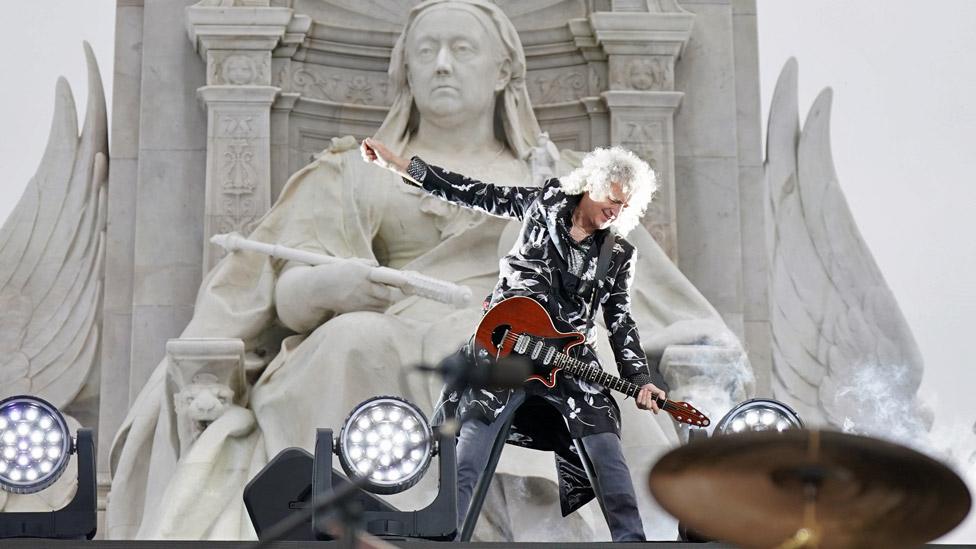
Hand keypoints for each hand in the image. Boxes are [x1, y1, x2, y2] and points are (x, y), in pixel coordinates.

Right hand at [275, 259, 395, 331]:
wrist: (319, 289)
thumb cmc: (337, 273)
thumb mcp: (352, 263)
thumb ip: (369, 265)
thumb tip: (383, 269)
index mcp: (362, 273)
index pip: (386, 277)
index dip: (400, 281)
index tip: (408, 282)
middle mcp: (362, 288)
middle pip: (388, 295)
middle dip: (393, 293)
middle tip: (395, 290)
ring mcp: (359, 301)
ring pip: (382, 305)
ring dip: (385, 301)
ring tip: (376, 294)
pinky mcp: (356, 311)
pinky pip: (373, 312)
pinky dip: (376, 308)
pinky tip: (370, 302)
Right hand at [361, 137, 408, 173]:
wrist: (391, 163)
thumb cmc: (386, 155)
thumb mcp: (379, 149)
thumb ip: (372, 144)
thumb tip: (366, 139)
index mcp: (375, 143)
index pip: (365, 142)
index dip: (363, 146)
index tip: (365, 150)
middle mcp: (373, 147)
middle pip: (363, 148)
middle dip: (365, 152)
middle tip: (369, 155)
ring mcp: (372, 153)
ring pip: (363, 154)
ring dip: (367, 157)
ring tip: (373, 158)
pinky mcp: (372, 158)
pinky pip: (365, 158)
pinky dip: (367, 159)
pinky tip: (371, 160)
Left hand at [636, 383, 665, 413]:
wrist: (645, 387)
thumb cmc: (652, 390)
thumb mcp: (658, 390)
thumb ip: (661, 394)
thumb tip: (662, 398)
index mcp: (656, 406)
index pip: (656, 411)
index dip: (654, 407)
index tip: (653, 400)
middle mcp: (649, 408)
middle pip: (648, 407)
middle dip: (648, 398)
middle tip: (649, 392)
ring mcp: (643, 407)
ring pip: (643, 404)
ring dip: (644, 395)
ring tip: (646, 390)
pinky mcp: (638, 405)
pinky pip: (638, 401)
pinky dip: (640, 395)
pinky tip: (642, 391)